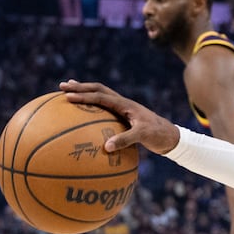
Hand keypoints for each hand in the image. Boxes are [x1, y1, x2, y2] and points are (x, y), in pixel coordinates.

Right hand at [59, 81, 178, 154]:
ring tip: (69, 92)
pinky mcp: (123, 115)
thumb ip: (126, 140)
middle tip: (62, 86)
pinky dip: (92, 106)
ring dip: (85, 92)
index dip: (83, 95)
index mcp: (125, 104)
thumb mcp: (143, 136)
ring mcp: (123, 108)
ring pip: (100, 95)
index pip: (100, 96)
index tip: (68, 96)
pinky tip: (84, 114)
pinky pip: (104, 107)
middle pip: (97, 89)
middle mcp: (122, 103)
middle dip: (80, 87)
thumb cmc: (158, 135)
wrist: (170, 136)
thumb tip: (106, 147)